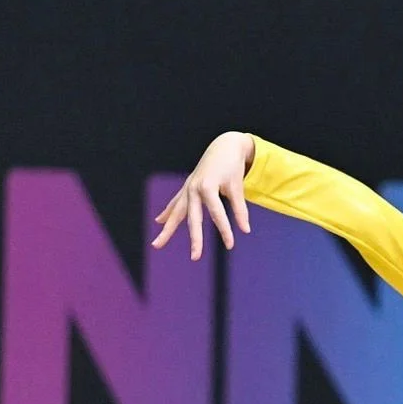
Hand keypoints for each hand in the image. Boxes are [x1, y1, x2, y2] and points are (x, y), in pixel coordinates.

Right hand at [151, 131, 255, 260]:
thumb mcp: (237, 187)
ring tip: (157, 244)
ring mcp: (188, 188)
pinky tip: (159, 221)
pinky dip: (168, 212)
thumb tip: (245, 230)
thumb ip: (240, 209)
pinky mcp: (187, 187)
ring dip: (168, 229)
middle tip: (195, 258)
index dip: (225, 230)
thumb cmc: (232, 166)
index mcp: (207, 186)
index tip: (231, 245)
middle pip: (193, 218)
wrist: (224, 145)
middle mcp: (194, 188)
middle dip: (194, 239)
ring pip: (177, 212)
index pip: (216, 214)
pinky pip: (176, 203)